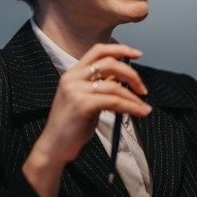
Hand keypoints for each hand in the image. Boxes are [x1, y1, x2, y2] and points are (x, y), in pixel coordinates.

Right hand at [38, 43, 150, 163]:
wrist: (54, 147)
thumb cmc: (71, 127)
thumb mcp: (85, 101)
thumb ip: (100, 87)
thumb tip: (123, 79)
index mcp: (72, 74)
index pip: (98, 51)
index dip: (120, 49)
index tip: (137, 54)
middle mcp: (72, 78)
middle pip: (109, 63)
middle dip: (131, 74)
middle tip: (142, 89)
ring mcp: (75, 90)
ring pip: (114, 85)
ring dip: (133, 96)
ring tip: (143, 107)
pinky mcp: (81, 104)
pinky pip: (114, 101)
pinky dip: (130, 107)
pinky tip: (139, 112)